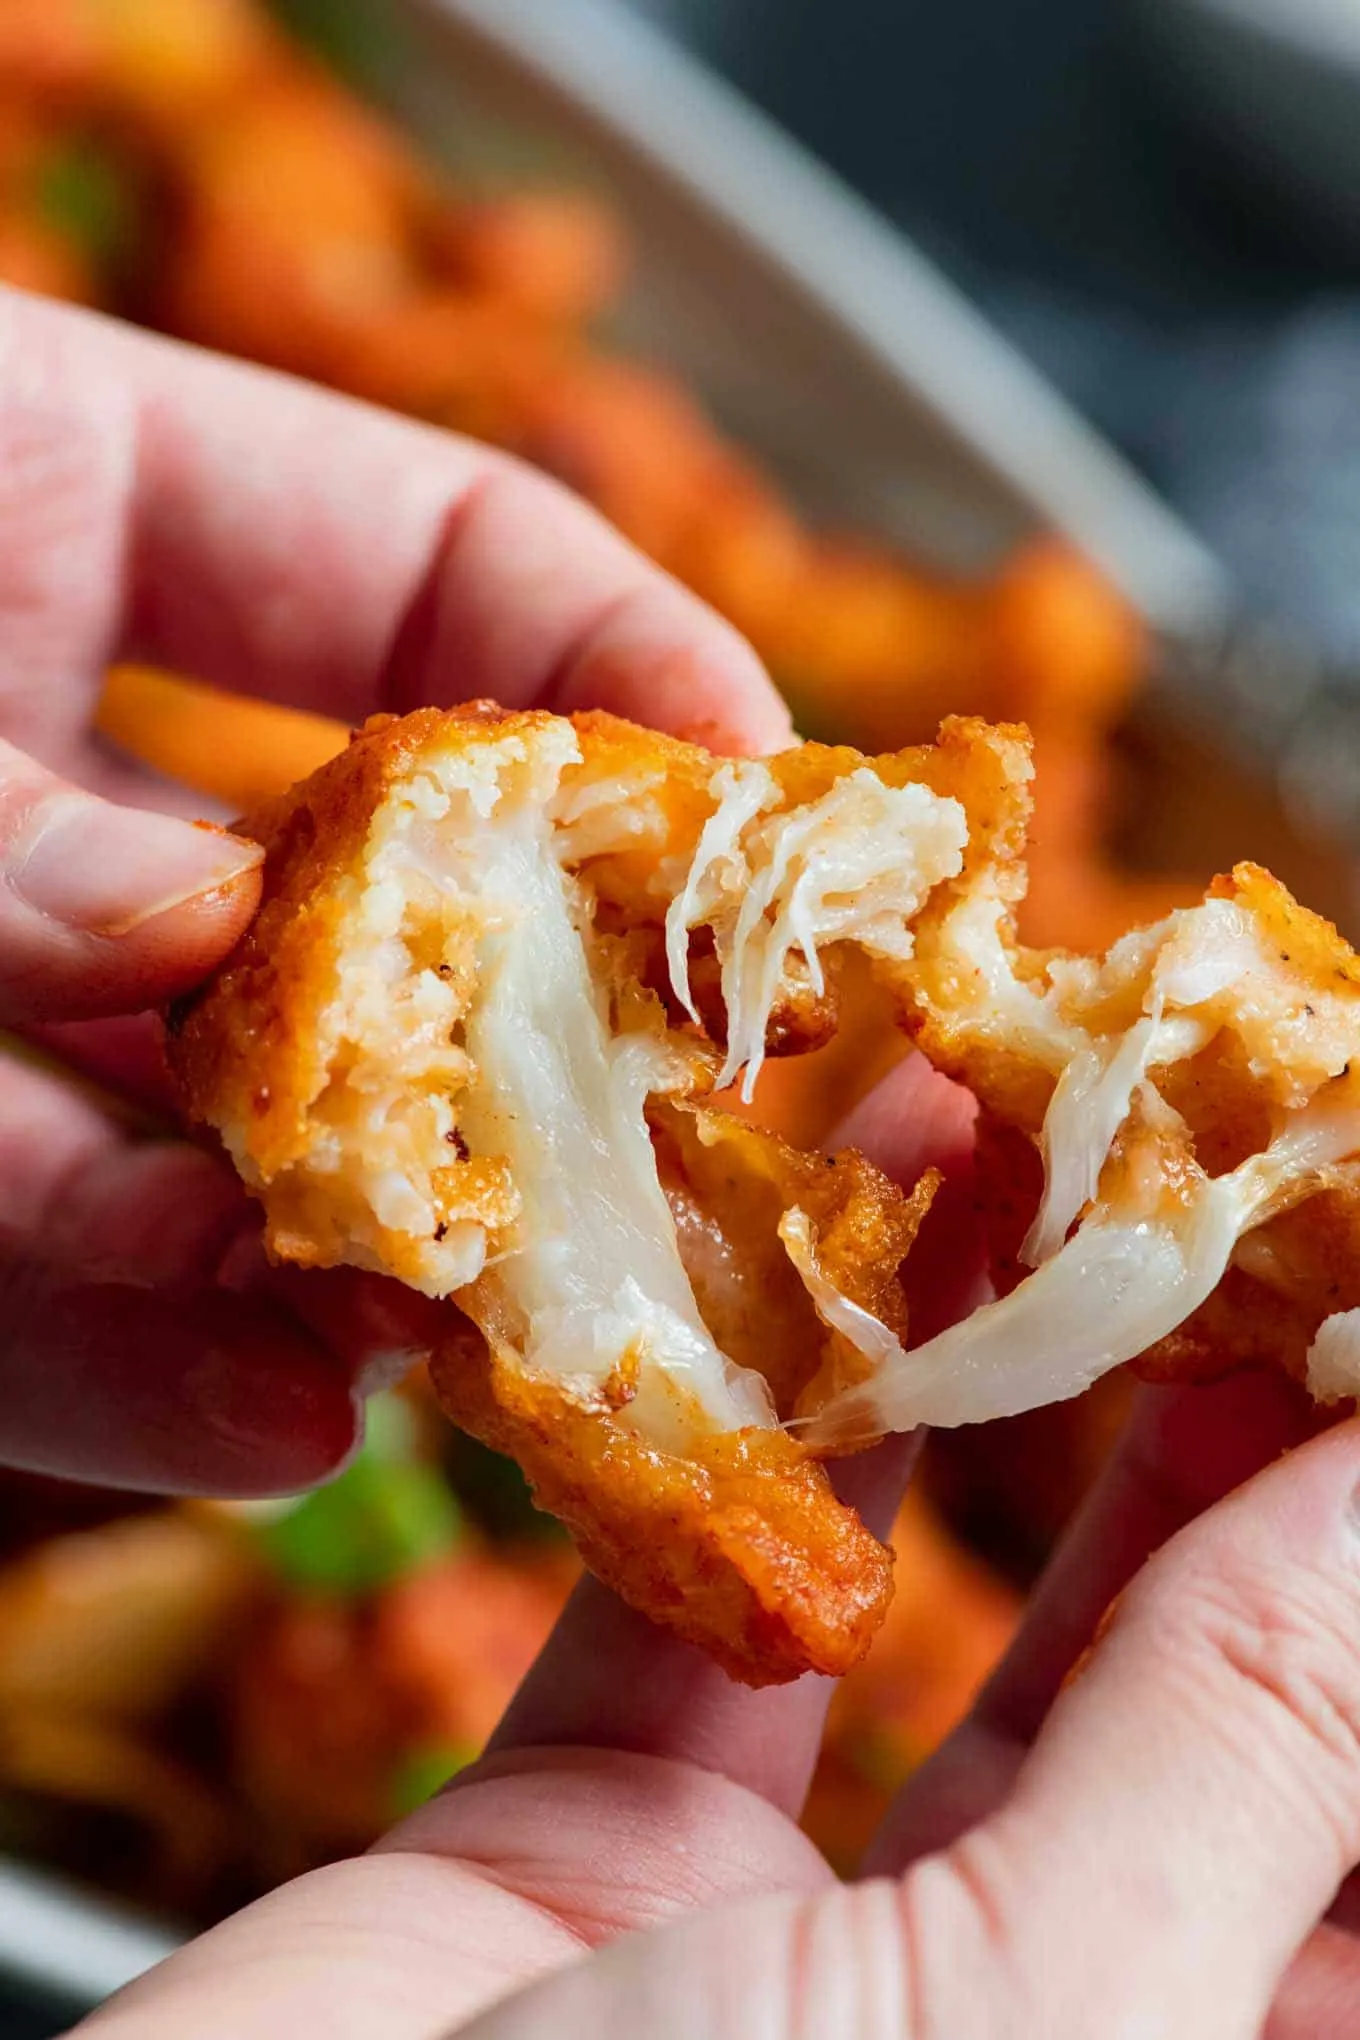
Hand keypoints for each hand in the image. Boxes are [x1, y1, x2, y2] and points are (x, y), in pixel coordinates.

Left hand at [0, 285, 790, 1497]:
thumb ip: (32, 807)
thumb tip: (224, 969)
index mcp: (61, 500)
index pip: (428, 559)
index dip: (622, 674)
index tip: (774, 826)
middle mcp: (46, 768)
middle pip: (361, 903)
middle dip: (522, 1032)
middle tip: (674, 1150)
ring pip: (206, 1140)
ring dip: (352, 1253)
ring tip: (476, 1340)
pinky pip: (11, 1281)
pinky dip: (124, 1356)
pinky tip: (261, 1414)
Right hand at [71, 1059, 1359, 2038]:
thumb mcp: (1034, 2038)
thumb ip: (1234, 1755)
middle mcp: (1037, 2035)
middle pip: (1200, 1700)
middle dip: (1230, 1446)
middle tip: (1243, 1207)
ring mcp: (811, 1958)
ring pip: (957, 1632)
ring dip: (1003, 1407)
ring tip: (1062, 1176)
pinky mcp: (597, 1863)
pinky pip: (702, 1614)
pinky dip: (747, 1440)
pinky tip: (796, 1267)